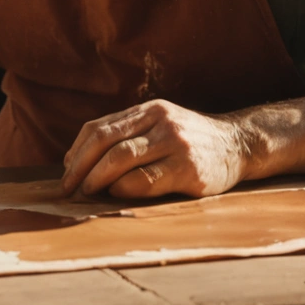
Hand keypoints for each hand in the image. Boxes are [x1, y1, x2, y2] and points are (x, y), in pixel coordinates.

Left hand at [60, 100, 249, 199]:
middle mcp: (160, 122)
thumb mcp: (161, 125)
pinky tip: (116, 194)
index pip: (99, 128)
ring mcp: (175, 143)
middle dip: (80, 167)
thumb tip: (78, 162)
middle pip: (106, 142)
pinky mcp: (188, 169)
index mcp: (149, 110)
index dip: (77, 151)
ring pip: (122, 158)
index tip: (65, 171)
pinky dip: (124, 188)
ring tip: (87, 192)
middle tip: (68, 187)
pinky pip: (146, 179)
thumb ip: (128, 135)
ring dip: (97, 178)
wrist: (238, 145)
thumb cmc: (191, 141)